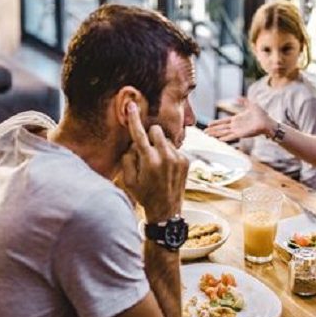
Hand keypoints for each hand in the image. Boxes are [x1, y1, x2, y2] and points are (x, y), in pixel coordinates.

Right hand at [120, 102, 188, 222]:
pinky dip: (169, 153)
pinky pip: (175, 147)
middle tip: (146, 150)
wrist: (166, 211)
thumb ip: (128, 158)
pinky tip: (167, 168)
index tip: (131, 105)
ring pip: (166, 138)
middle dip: (150, 135)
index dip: (134, 119)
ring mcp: (178, 158)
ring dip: (160, 145)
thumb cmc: (144, 196)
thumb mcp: (129, 180)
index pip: (139, 134)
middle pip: (156, 130)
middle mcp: (165, 157)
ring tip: (158, 163)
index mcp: (149, 161)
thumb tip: (133, 144)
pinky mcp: (186, 160)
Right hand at [204, 97, 275, 141]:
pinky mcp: (241, 134)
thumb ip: (243, 101)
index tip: (208, 124)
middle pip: (221, 128)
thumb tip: (236, 97)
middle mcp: (235, 126)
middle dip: (213, 130)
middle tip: (204, 132)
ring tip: (208, 136)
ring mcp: (238, 131)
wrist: (268, 123)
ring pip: (224, 133)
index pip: (223, 121)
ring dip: (216, 134)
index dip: (216, 123)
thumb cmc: (261, 115)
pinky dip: (225, 138)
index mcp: (237, 119)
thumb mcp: (251, 105)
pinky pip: (231, 137)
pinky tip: (218, 140)